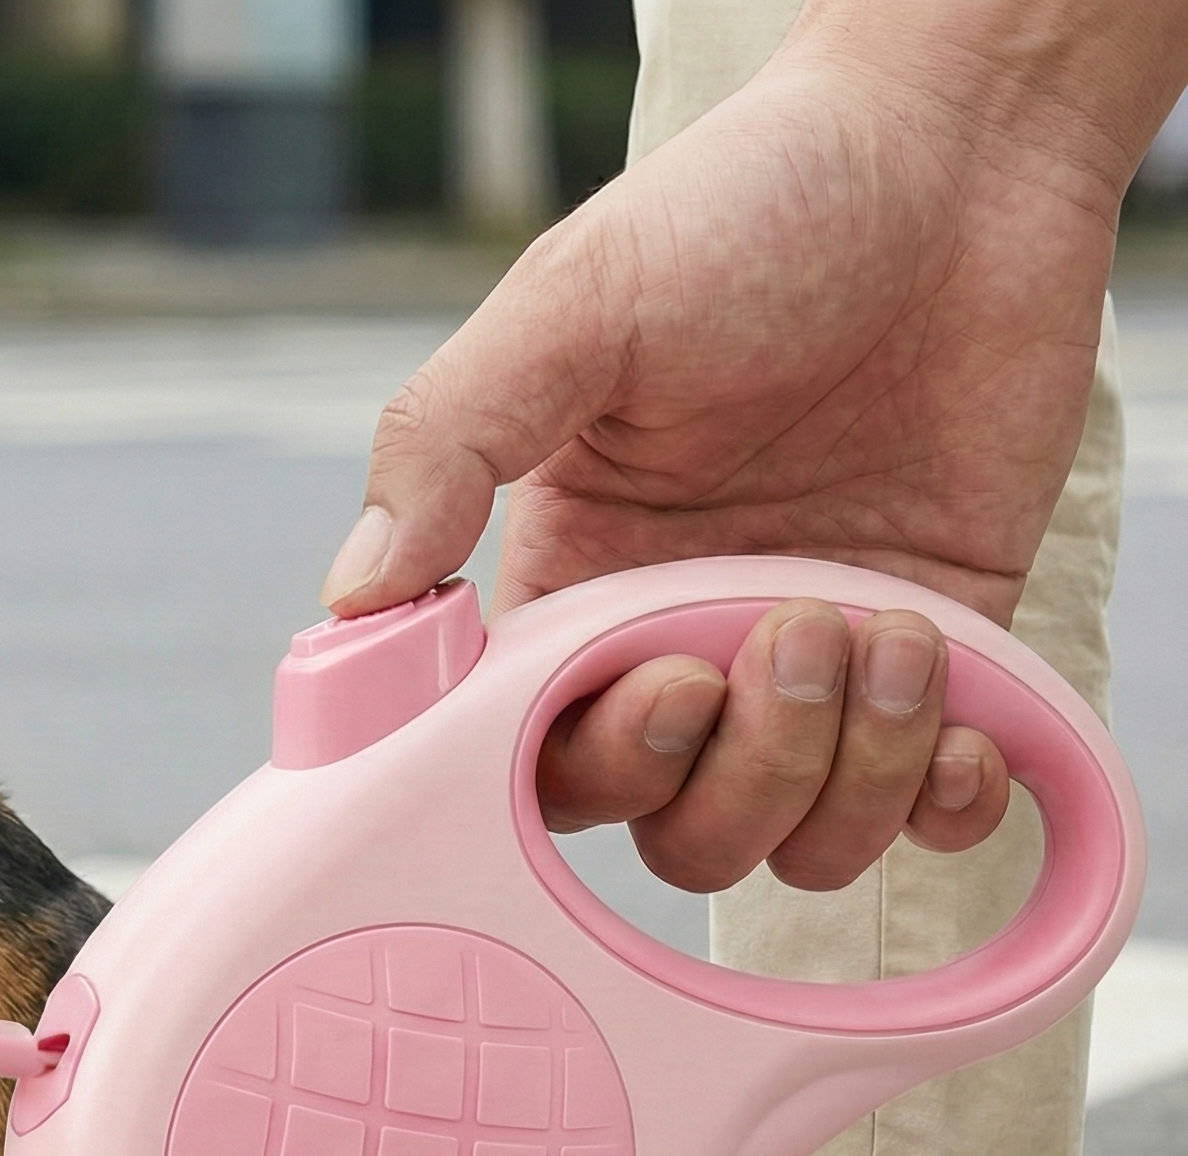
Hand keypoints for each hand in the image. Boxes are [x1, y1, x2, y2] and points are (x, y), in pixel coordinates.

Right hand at [321, 0, 1177, 888]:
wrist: (959, 152)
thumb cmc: (749, 210)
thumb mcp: (572, 308)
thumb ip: (448, 445)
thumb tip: (352, 599)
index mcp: (575, 593)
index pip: (544, 764)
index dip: (603, 767)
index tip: (668, 682)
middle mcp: (682, 651)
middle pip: (673, 831)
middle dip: (740, 771)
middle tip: (792, 628)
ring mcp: (809, 672)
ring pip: (797, 844)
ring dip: (852, 775)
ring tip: (890, 633)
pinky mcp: (936, 667)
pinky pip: (926, 817)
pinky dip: (944, 803)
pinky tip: (962, 724)